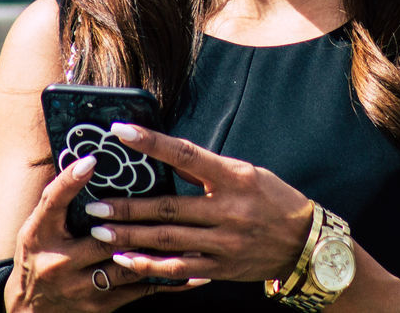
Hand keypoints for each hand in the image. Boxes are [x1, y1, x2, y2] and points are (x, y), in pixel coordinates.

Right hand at [6, 154, 205, 311]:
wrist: (30, 306)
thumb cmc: (40, 252)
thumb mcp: (39, 223)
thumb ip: (59, 195)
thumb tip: (86, 160)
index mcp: (40, 234)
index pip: (54, 201)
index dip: (72, 180)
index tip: (92, 160)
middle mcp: (60, 263)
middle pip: (104, 239)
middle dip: (135, 223)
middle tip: (169, 203)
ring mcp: (82, 288)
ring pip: (128, 265)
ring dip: (160, 251)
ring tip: (192, 236)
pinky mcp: (101, 305)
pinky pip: (139, 290)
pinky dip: (167, 279)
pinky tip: (192, 271)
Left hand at [79, 123, 314, 284]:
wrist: (305, 244)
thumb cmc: (273, 200)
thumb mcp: (247, 173)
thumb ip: (206, 169)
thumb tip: (165, 155)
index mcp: (235, 177)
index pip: (186, 154)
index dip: (152, 142)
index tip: (120, 131)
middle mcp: (229, 210)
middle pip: (169, 207)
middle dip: (128, 206)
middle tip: (94, 203)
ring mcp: (225, 243)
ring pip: (168, 240)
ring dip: (130, 235)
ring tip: (99, 229)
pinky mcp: (221, 269)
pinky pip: (178, 269)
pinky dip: (149, 264)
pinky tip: (125, 258)